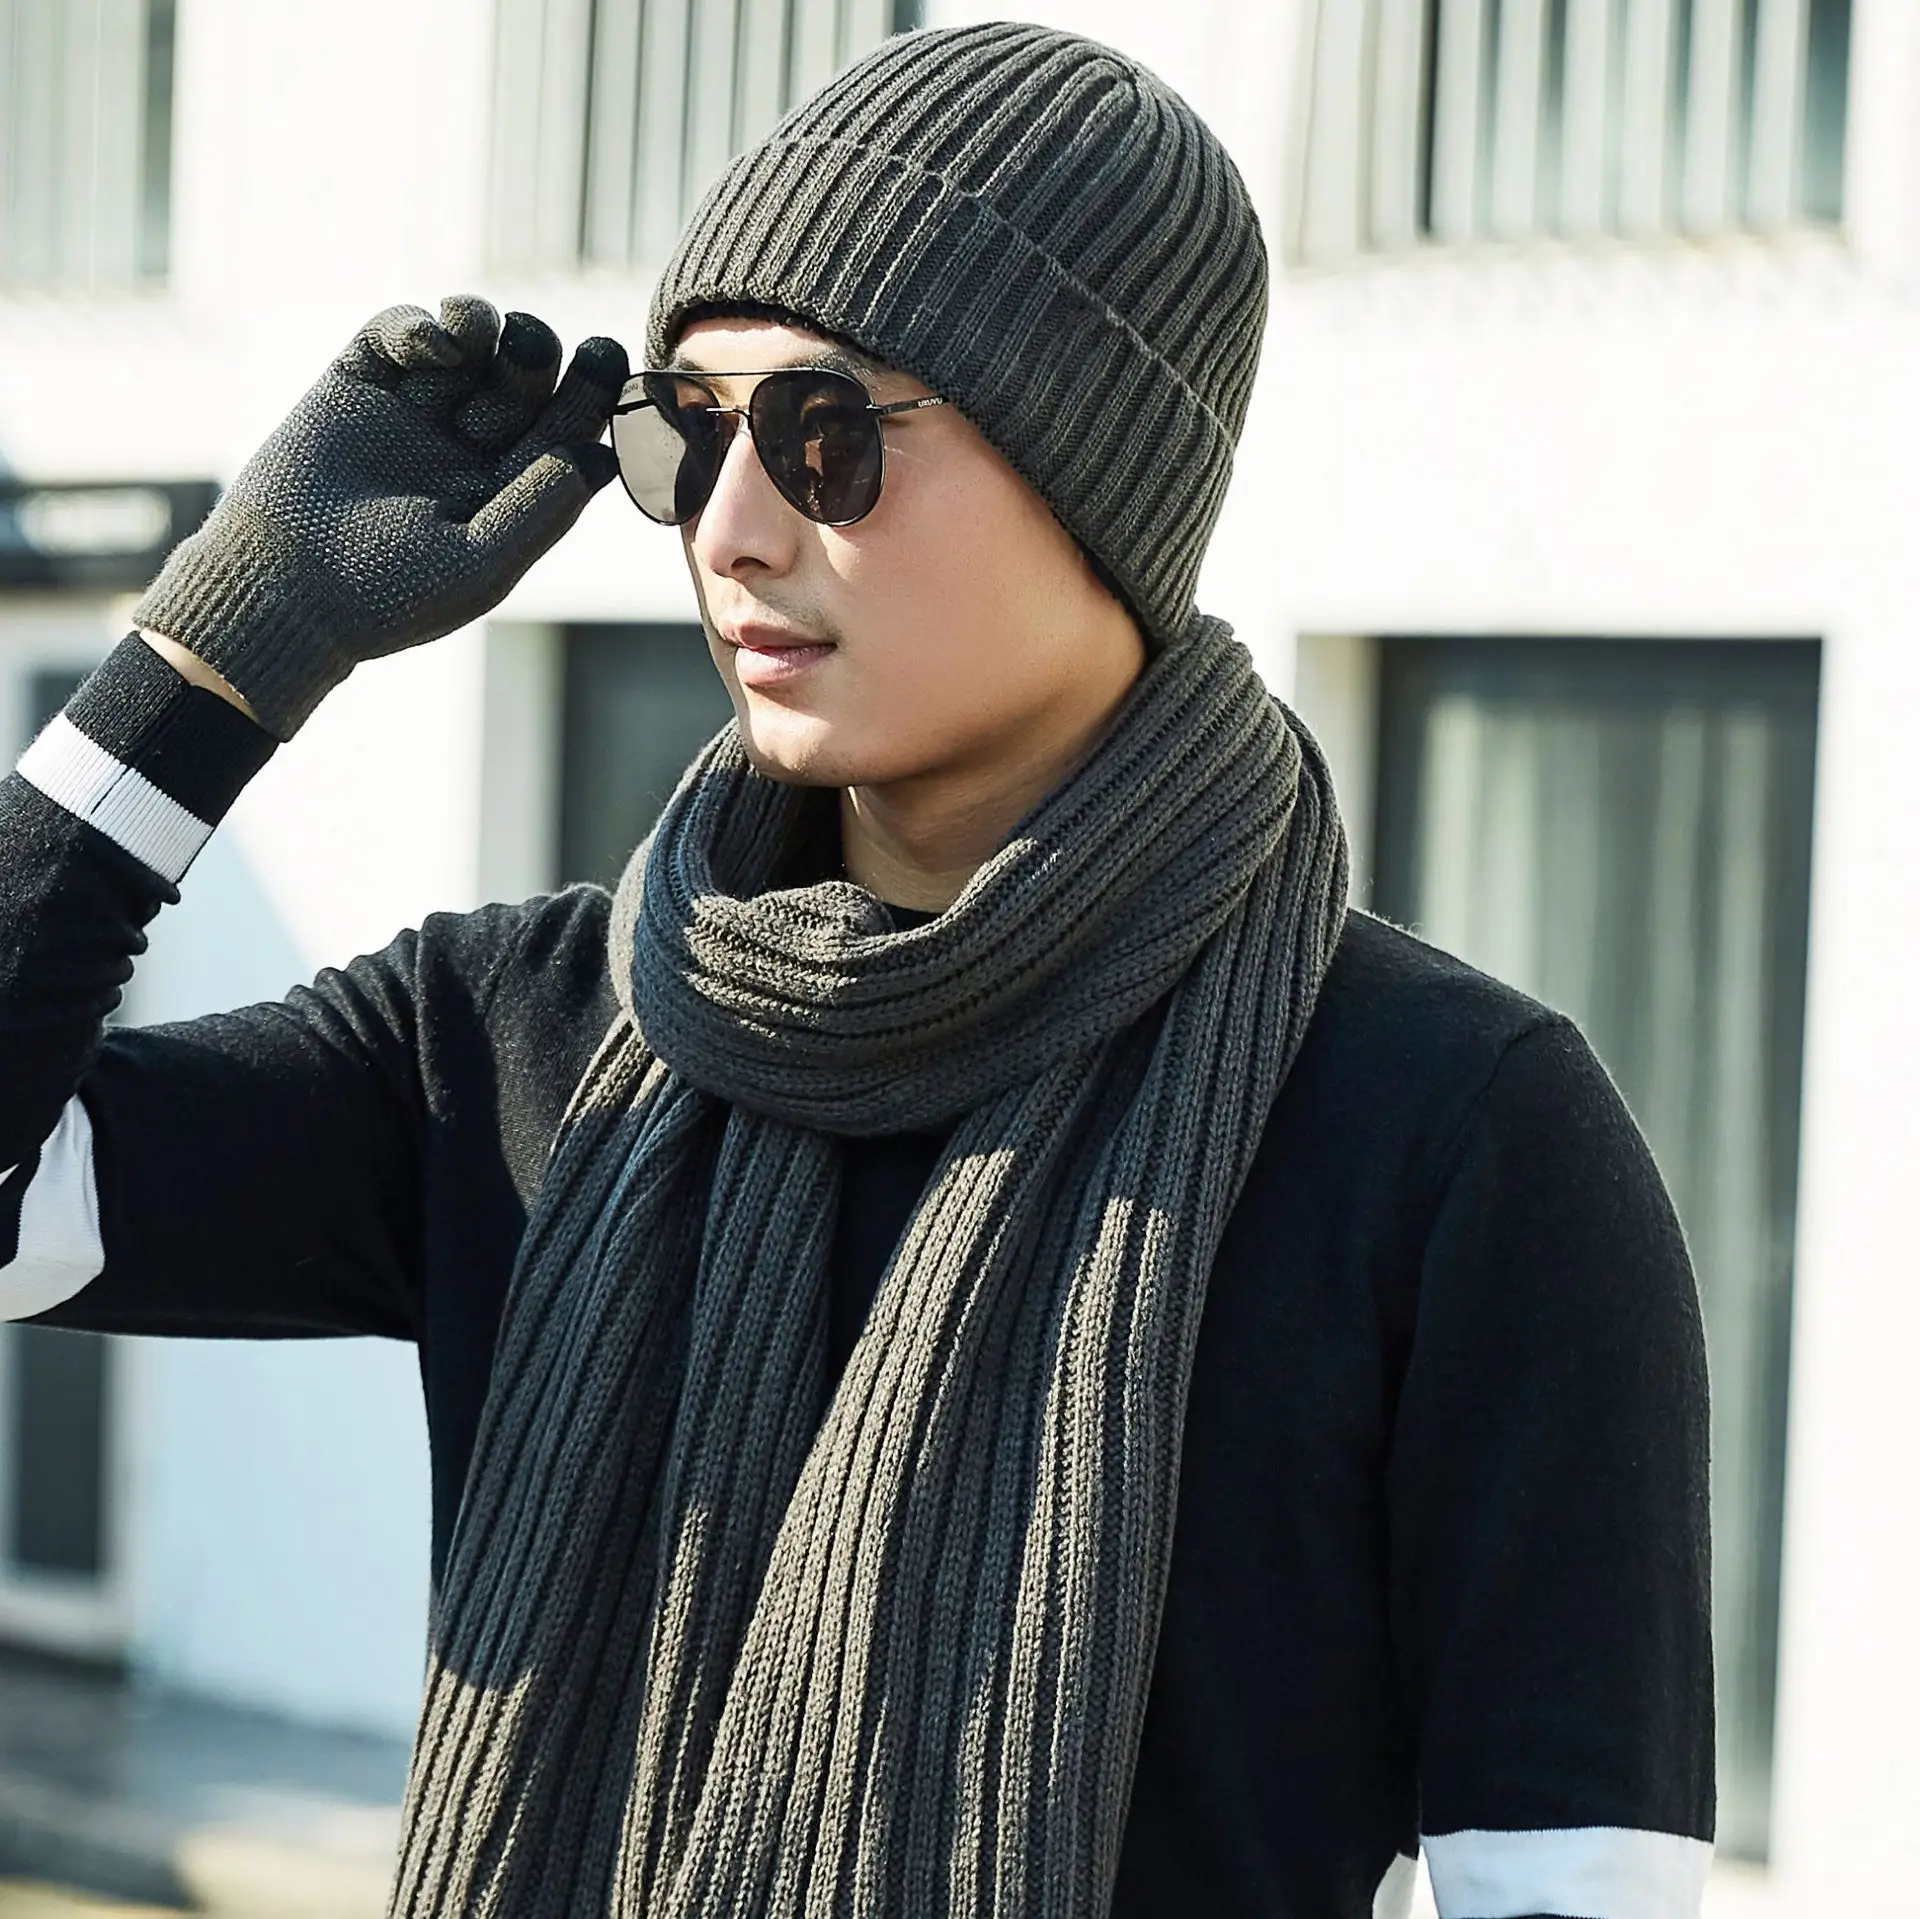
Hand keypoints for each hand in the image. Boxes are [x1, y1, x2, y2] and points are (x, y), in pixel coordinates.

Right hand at [134, 296, 628, 737]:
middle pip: (525, 379)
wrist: (281, 590)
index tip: (606, 357)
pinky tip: (436, 344)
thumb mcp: (482, 562)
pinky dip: (424, 326)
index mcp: (509, 492)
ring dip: (488, 327)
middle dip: (537, 356)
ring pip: (470, 346)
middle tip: (531, 349)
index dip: (589, 393)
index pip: (564, 431)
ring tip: (484, 332)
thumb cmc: (390, 595)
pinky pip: (400, 333)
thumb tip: (603, 456)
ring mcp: (414, 412)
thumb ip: (542, 509)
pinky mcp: (358, 384)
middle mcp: (468, 447)